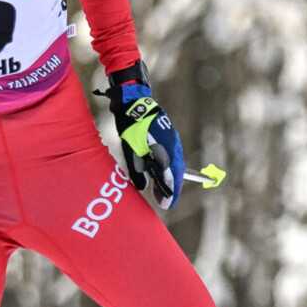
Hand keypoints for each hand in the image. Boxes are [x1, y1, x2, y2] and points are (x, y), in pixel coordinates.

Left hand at [104, 62, 184, 208]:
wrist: (134, 102)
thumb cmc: (131, 127)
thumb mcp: (131, 151)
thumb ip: (138, 170)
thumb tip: (144, 187)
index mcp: (165, 151)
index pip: (172, 177)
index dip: (170, 193)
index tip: (167, 204)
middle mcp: (173, 147)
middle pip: (176, 173)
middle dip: (171, 188)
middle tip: (165, 200)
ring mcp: (173, 140)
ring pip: (175, 165)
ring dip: (170, 178)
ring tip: (162, 190)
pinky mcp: (170, 136)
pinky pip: (172, 156)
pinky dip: (169, 168)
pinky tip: (162, 173)